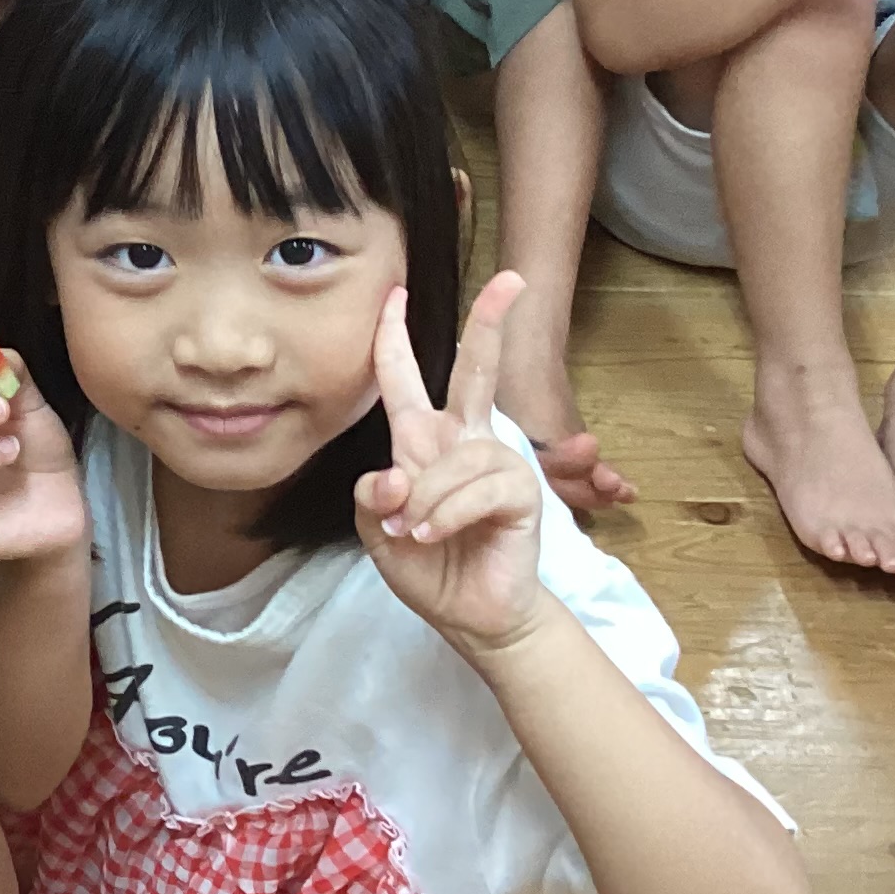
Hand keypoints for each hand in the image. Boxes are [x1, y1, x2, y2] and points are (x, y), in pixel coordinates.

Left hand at [355, 271, 546, 653]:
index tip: (394, 293)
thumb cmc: (425, 565)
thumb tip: (397, 475)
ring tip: (416, 533)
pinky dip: (448, 515)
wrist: (468, 613)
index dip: (393, 336)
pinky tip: (434, 536)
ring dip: (426, 502)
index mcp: (422, 439)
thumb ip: (373, 498)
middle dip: (491, 322)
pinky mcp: (521, 493)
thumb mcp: (377, 531)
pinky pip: (478, 488)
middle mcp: (462, 440)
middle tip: (510, 279)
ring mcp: (496, 462)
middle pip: (476, 370)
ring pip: (455, 459)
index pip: (403, 377)